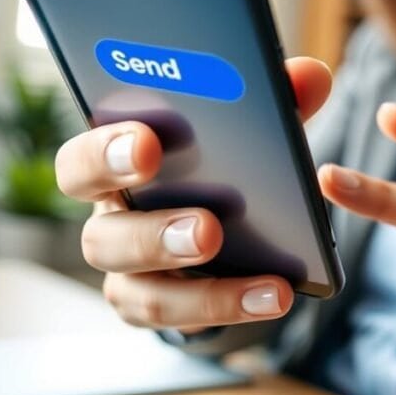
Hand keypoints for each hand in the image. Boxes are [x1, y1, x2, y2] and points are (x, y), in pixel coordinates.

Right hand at [56, 57, 332, 331]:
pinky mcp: (155, 305)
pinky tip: (275, 296)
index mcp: (115, 167)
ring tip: (263, 283)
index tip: (148, 144)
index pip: (83, 158)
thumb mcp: (244, 126)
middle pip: (100, 237)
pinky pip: (178, 319)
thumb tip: (312, 76)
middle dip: (153, 234)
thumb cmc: (215, 159)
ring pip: (136, 289)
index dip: (105, 152)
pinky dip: (227, 308)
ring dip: (200, 288)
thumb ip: (274, 101)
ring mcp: (128, 272)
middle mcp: (109, 222)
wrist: (215, 222)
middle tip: (210, 228)